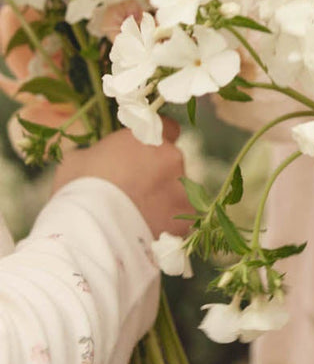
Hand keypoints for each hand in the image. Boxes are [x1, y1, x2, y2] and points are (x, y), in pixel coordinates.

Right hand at [54, 125, 189, 239]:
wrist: (92, 228)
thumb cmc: (79, 188)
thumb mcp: (78, 160)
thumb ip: (99, 154)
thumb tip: (95, 160)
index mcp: (148, 137)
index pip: (168, 129)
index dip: (156, 145)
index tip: (145, 157)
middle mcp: (171, 157)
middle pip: (171, 165)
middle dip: (156, 177)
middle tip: (133, 195)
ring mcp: (181, 189)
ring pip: (177, 194)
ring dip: (162, 202)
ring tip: (136, 219)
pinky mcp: (185, 219)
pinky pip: (178, 221)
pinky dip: (165, 227)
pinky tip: (144, 234)